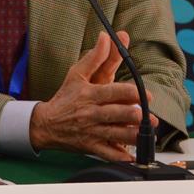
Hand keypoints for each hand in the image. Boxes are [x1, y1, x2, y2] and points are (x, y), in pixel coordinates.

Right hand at [29, 31, 155, 161]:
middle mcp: (91, 113)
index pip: (112, 92)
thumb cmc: (65, 97)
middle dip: (135, 116)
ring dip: (134, 135)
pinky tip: (133, 156)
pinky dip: (121, 156)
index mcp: (89, 94)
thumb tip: (108, 36)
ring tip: (147, 134)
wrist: (44, 124)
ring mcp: (91, 131)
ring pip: (116, 135)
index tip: (145, 94)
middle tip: (149, 117)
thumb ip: (96, 57)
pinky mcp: (91, 146)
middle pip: (117, 115)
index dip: (130, 93)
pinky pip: (108, 154)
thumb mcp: (77, 74)